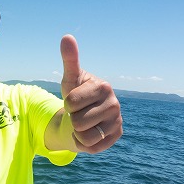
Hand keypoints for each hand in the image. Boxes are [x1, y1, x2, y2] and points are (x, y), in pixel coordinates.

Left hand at [60, 35, 121, 152]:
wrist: (84, 116)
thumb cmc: (76, 95)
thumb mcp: (70, 78)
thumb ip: (70, 59)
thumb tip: (67, 37)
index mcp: (104, 87)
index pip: (71, 102)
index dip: (67, 104)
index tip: (73, 101)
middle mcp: (115, 104)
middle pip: (78, 121)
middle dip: (72, 119)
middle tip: (79, 113)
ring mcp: (117, 121)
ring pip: (85, 136)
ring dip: (78, 132)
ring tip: (83, 123)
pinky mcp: (116, 136)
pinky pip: (92, 147)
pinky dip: (85, 143)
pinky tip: (89, 133)